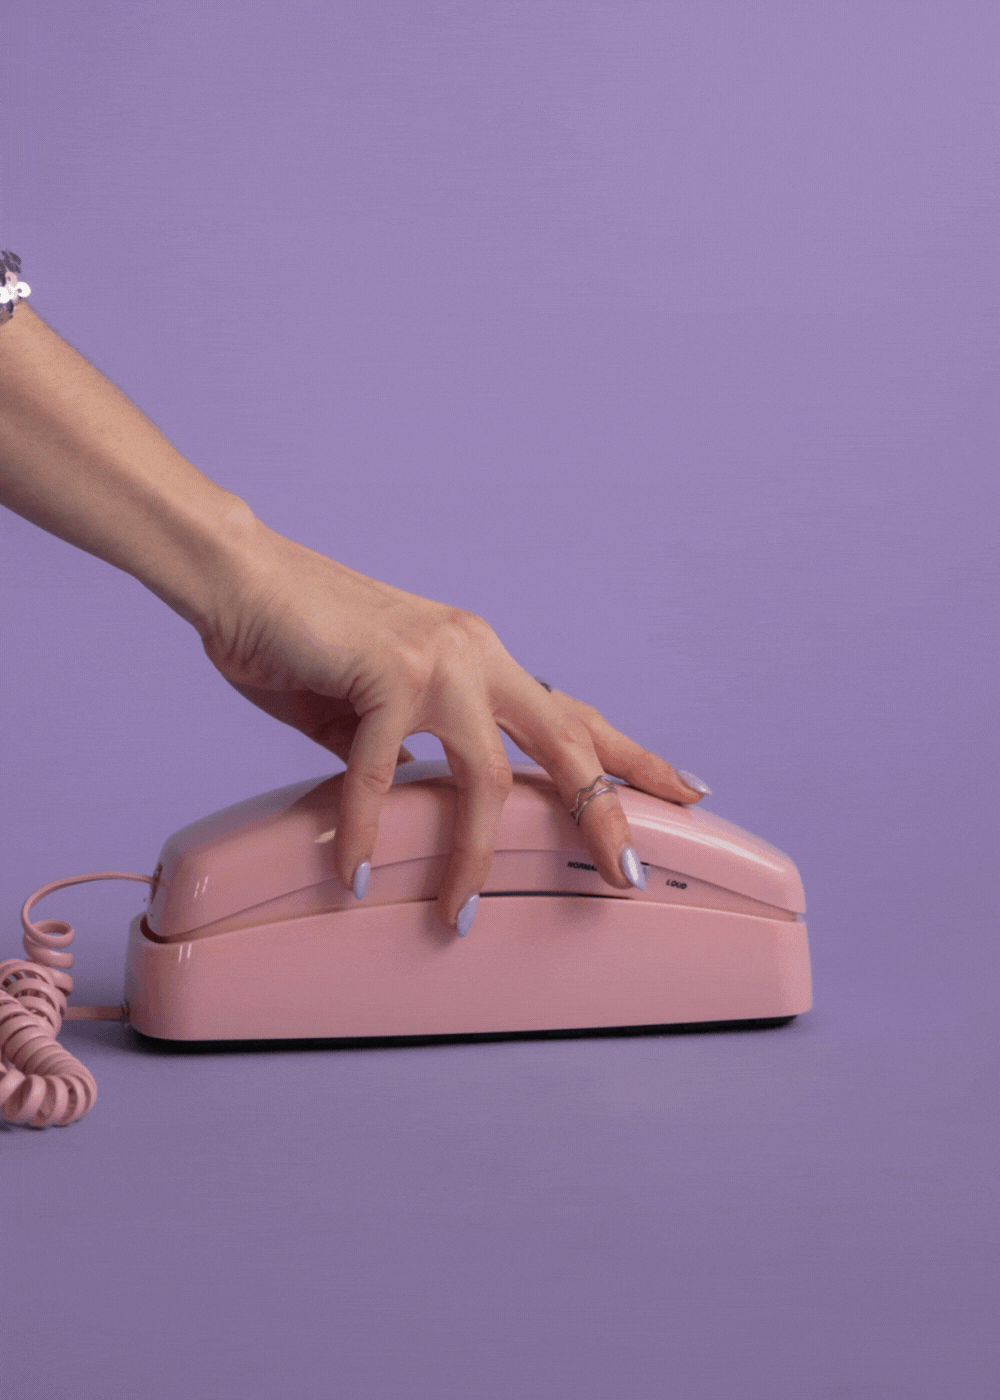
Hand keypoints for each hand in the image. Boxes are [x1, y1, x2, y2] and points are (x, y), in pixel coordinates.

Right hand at [200, 522, 706, 932]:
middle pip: (570, 744)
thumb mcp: (370, 704)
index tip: (684, 788)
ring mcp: (438, 661)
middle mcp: (477, 654)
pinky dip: (366, 832)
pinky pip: (381, 776)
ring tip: (459, 914)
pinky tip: (354, 875)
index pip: (573, 715)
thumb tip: (416, 795)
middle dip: (607, 811)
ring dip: (475, 855)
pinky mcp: (387, 673)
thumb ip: (405, 747)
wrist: (240, 575)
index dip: (631, 755)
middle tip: (629, 874)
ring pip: (488, 776)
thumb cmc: (300, 637)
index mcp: (481, 657)